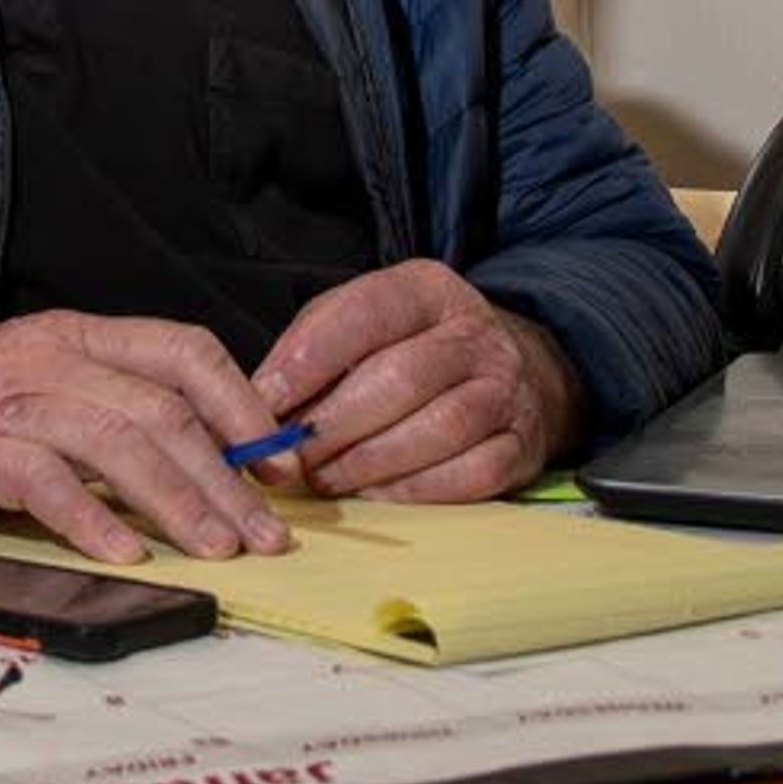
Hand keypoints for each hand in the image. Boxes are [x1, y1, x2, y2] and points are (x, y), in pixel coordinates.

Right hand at [0, 310, 292, 562]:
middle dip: (227, 477)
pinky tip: (124, 554)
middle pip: (163, 407)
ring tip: (217, 552)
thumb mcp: (36, 396)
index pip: (184, 350)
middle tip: (266, 535)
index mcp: (73, 336)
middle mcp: (44, 355)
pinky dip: (91, 519)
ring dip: (178, 502)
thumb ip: (110, 414)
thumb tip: (211, 466)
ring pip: (117, 439)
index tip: (285, 467)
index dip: (245, 407)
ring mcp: (2, 398)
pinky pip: (43, 479)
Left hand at [250, 262, 580, 502]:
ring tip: (325, 476)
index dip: (310, 360)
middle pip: (399, 379)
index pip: (366, 313)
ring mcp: (505, 391)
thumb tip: (260, 398)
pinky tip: (377, 493)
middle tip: (291, 454)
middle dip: (334, 423)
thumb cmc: (412, 347)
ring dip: (368, 462)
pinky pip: (470, 476)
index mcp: (428, 290)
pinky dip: (415, 491)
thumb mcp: (361, 321)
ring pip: (436, 430)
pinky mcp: (522, 446)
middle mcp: (475, 335)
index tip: (266, 398)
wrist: (510, 371)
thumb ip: (310, 346)